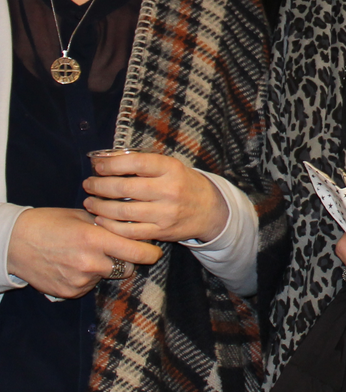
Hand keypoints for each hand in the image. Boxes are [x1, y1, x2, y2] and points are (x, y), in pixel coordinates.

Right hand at [7, 207, 161, 298]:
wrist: (15, 243)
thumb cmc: (50, 223)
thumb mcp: (83, 216)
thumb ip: (109, 224)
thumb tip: (134, 224)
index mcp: (96, 240)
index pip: (137, 252)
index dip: (151, 253)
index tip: (156, 251)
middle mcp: (90, 263)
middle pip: (127, 268)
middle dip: (128, 259)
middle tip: (119, 249)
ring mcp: (80, 281)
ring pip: (108, 276)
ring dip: (106, 267)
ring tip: (88, 254)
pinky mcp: (70, 292)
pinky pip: (91, 285)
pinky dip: (89, 277)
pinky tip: (75, 264)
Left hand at [84, 151, 228, 243]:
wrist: (210, 210)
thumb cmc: (184, 184)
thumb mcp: (172, 167)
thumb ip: (145, 164)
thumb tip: (107, 159)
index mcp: (172, 169)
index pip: (137, 163)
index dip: (113, 164)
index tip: (97, 166)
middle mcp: (169, 190)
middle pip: (125, 189)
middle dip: (100, 186)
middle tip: (88, 184)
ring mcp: (165, 213)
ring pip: (123, 211)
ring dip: (100, 207)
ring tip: (90, 202)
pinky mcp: (161, 232)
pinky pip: (128, 231)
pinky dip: (110, 226)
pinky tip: (101, 219)